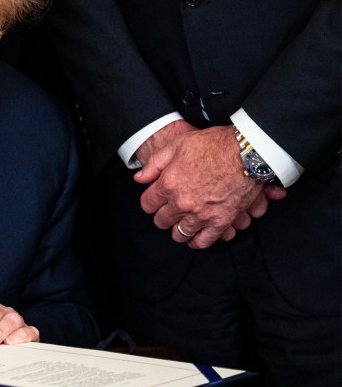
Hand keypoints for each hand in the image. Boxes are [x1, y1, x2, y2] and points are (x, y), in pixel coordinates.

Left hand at [135, 125, 279, 247]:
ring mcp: (202, 215)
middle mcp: (182, 203)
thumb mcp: (177, 145)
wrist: (247, 152)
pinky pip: (204, 241)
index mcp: (168, 184)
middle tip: (169, 210)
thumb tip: (139, 179)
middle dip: (163, 216)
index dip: (150, 202)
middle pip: (161, 221)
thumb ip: (155, 164)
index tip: (156, 200)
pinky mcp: (221, 222)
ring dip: (178, 230)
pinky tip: (196, 236)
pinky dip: (198, 241)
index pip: (147, 204)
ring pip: (180, 234)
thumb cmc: (213, 145)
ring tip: (182, 223)